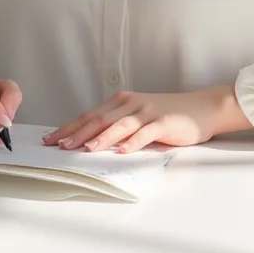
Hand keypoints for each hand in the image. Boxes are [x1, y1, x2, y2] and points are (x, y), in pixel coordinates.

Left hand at [43, 85, 251, 153]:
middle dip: (77, 133)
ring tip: (85, 149)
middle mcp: (131, 103)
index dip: (70, 127)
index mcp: (122, 101)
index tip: (51, 139)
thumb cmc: (168, 115)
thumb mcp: (139, 117)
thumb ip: (119, 126)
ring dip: (101, 137)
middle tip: (59, 146)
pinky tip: (122, 151)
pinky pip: (145, 132)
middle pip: (99, 118)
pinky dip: (132, 142)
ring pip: (119, 124)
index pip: (90, 115)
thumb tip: (89, 143)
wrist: (202, 108)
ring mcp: (147, 112)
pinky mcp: (164, 122)